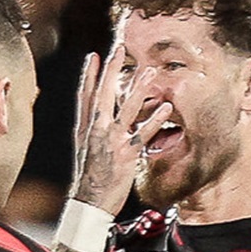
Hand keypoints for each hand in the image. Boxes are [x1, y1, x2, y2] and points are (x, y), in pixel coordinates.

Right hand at [71, 46, 172, 214]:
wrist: (88, 203)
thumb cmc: (89, 179)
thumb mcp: (84, 151)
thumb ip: (91, 132)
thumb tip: (97, 119)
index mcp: (85, 130)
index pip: (85, 97)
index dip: (88, 76)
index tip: (93, 57)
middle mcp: (96, 131)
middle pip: (102, 95)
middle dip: (109, 71)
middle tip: (117, 49)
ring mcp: (111, 142)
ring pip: (125, 110)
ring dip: (138, 89)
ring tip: (150, 71)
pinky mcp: (125, 155)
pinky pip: (142, 134)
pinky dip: (155, 120)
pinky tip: (166, 107)